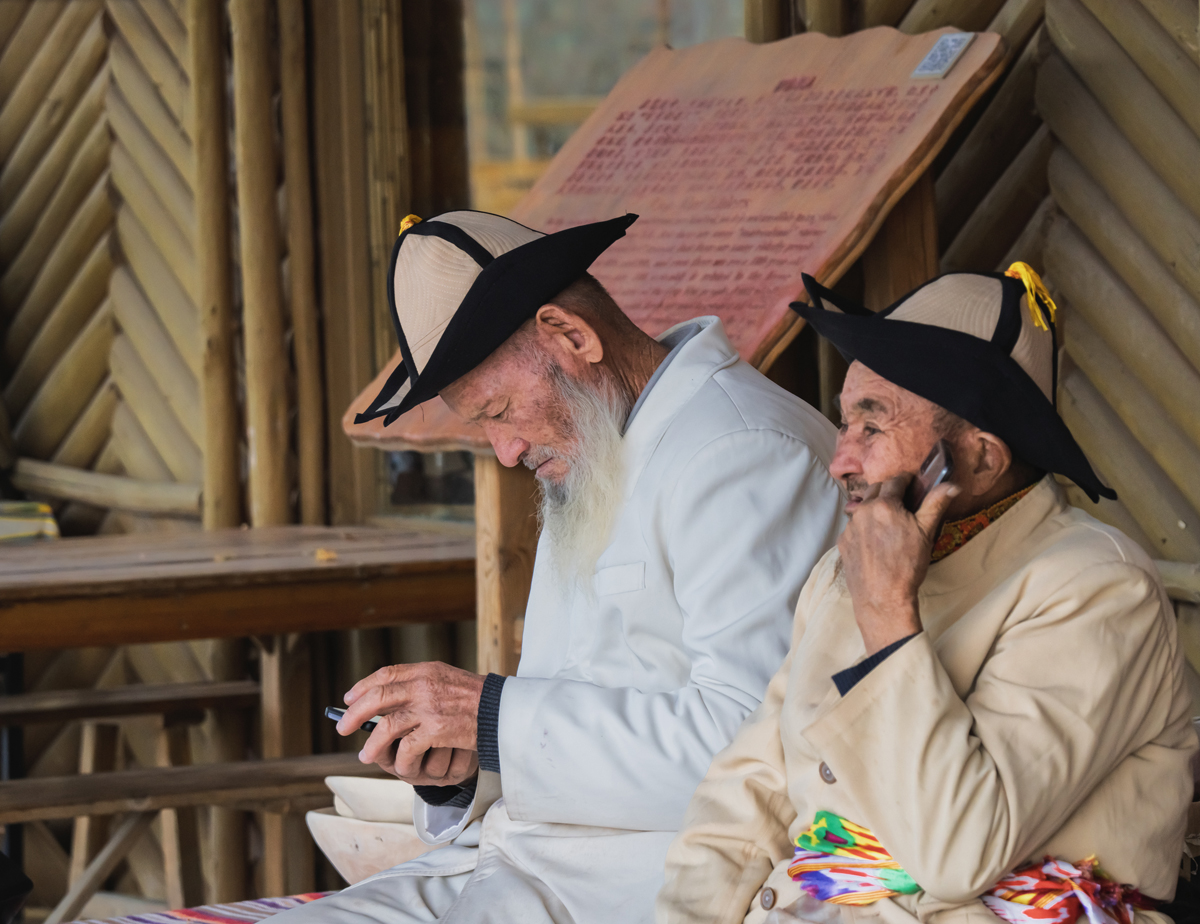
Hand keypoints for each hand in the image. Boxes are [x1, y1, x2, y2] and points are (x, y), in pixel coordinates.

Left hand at [339, 662, 484, 785]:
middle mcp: (424, 685)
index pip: (386, 674)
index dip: (364, 687)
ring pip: (387, 726)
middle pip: (378, 697)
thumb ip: (422, 684)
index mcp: (426, 671)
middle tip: (343, 728)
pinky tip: (399, 766)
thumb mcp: (448, 680)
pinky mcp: (437, 730)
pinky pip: (407, 747)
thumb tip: (390, 697)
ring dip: (372, 744)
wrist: (503, 710)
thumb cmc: (477, 698)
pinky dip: (400, 759)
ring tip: (365, 755)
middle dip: (355, 714)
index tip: (350, 698)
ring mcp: (429, 707)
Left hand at [837, 475, 958, 654]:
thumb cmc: (907, 565)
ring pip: (863, 508)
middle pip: (875, 490)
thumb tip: (952, 485)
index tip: (913, 485)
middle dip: (889, 492)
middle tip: (902, 504)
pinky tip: (875, 542)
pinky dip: (864, 528)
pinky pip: (854, 527)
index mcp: (883, 504)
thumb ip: (936, 504)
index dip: (906, 481)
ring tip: (888, 525)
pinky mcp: (842, 542)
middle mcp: (862, 511)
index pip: (895, 480)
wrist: (882, 597)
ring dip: (875, 510)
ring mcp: (849, 527)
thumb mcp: (926, 532)